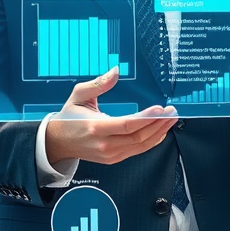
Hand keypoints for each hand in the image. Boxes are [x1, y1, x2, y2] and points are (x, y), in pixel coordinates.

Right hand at [44, 67, 177, 165]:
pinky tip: (160, 131)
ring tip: (170, 120)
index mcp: (95, 127)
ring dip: (159, 132)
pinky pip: (137, 151)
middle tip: (172, 112)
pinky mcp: (114, 159)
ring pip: (141, 145)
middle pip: (138, 137)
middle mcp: (104, 144)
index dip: (146, 118)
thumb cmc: (69, 117)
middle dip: (158, 124)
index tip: (160, 109)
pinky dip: (152, 141)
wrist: (57, 142)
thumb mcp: (79, 96)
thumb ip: (98, 84)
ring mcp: (110, 154)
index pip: (127, 125)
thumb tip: (115, 71)